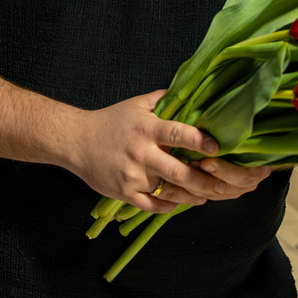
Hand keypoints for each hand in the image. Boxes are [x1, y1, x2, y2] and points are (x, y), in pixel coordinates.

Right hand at [66, 90, 272, 213]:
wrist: (77, 141)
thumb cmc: (110, 120)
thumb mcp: (136, 104)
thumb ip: (163, 99)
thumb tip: (189, 91)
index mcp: (147, 128)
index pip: (178, 134)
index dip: (199, 141)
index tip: (217, 147)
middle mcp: (141, 153)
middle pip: (178, 171)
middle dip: (203, 180)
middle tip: (221, 183)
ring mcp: (132, 176)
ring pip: (169, 192)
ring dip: (191, 196)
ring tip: (207, 196)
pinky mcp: (124, 192)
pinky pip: (152, 205)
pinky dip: (168, 206)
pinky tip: (180, 203)